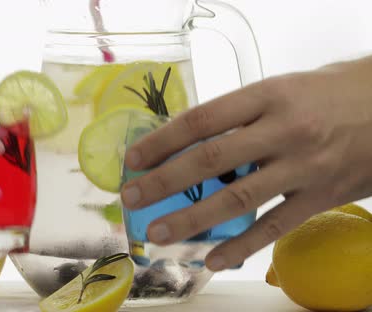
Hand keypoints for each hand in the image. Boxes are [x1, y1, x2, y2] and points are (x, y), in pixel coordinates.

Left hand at [120, 55, 371, 270]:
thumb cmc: (328, 95)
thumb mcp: (281, 89)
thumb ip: (239, 114)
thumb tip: (188, 140)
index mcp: (268, 96)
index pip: (202, 119)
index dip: (162, 140)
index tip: (134, 158)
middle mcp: (284, 130)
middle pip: (211, 159)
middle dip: (164, 182)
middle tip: (131, 198)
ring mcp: (303, 167)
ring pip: (238, 199)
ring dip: (191, 219)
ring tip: (158, 234)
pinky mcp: (320, 197)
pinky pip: (274, 227)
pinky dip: (240, 246)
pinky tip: (212, 259)